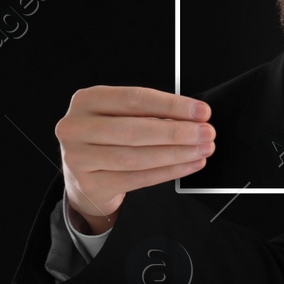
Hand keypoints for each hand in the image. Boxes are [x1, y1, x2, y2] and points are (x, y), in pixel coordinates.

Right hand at [55, 87, 213, 234]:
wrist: (85, 176)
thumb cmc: (110, 138)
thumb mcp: (123, 116)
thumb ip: (153, 113)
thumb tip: (195, 118)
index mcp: (87, 100)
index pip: (134, 99)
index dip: (172, 105)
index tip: (201, 111)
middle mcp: (76, 127)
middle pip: (134, 130)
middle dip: (177, 132)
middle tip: (207, 133)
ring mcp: (78, 157)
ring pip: (136, 157)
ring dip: (176, 153)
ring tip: (202, 149)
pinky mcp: (89, 184)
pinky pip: (136, 179)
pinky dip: (168, 172)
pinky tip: (189, 165)